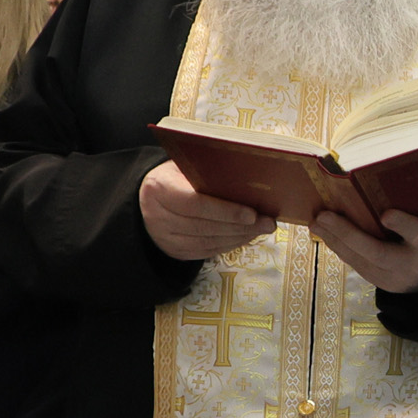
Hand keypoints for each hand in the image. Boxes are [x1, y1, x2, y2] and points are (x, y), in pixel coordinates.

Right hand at [139, 159, 271, 262]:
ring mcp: (165, 238)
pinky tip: (247, 236)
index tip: (252, 213)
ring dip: (239, 237)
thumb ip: (208, 172)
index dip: (225, 211)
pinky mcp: (175, 251)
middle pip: (204, 227)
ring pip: (208, 242)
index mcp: (159, 188)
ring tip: (262, 229)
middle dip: (240, 226)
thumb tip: (249, 180)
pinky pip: (207, 251)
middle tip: (267, 223)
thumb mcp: (186, 166)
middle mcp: (158, 216)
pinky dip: (230, 244)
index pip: (195, 204)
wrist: (149, 198)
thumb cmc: (177, 176)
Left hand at [313, 207, 417, 294]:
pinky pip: (357, 263)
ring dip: (335, 241)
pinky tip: (327, 237)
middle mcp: (408, 266)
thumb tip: (385, 215)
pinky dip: (340, 248)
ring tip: (316, 224)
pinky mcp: (378, 282)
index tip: (387, 213)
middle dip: (345, 233)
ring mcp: (391, 279)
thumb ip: (413, 222)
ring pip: (359, 259)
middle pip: (374, 251)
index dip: (403, 223)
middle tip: (322, 216)